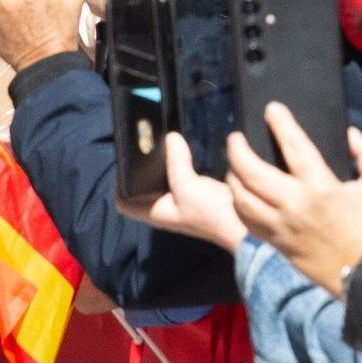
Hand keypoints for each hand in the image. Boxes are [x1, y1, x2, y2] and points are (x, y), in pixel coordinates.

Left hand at [115, 133, 248, 251]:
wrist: (242, 225)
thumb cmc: (211, 213)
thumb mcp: (188, 186)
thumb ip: (176, 162)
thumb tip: (171, 137)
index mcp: (155, 212)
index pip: (124, 203)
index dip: (119, 184)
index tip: (125, 161)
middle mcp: (163, 208)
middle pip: (141, 188)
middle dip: (140, 168)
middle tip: (143, 146)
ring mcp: (179, 202)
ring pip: (159, 182)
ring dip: (159, 165)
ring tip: (160, 144)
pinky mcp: (193, 195)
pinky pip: (178, 178)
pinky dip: (177, 165)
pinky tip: (181, 152)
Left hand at [225, 106, 361, 297]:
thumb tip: (351, 135)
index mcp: (320, 187)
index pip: (294, 146)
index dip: (281, 123)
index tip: (272, 109)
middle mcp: (294, 205)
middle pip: (251, 172)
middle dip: (237, 150)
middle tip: (235, 139)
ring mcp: (281, 226)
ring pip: (241, 198)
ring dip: (232, 177)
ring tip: (233, 166)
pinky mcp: (276, 243)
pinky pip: (247, 221)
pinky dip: (238, 205)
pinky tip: (239, 196)